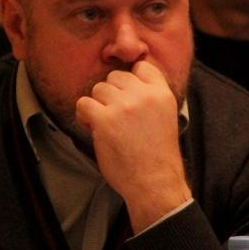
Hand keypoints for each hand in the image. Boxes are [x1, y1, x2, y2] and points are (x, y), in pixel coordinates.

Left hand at [75, 61, 190, 232]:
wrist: (154, 183)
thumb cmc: (157, 156)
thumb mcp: (165, 117)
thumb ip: (149, 98)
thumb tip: (124, 84)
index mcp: (162, 94)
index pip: (141, 66)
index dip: (130, 80)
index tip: (127, 96)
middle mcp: (143, 95)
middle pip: (115, 76)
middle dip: (111, 94)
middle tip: (115, 117)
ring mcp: (123, 106)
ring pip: (98, 89)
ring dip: (98, 105)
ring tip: (106, 125)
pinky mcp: (104, 120)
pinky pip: (83, 104)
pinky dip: (84, 115)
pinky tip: (93, 128)